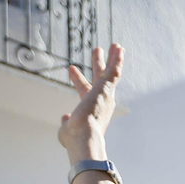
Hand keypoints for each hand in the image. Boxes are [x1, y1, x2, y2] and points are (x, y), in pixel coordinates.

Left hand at [59, 43, 124, 162]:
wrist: (83, 136)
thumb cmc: (75, 138)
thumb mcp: (67, 128)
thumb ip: (67, 121)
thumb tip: (65, 117)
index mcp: (92, 110)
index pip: (84, 90)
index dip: (77, 79)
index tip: (71, 68)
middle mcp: (102, 102)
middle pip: (100, 78)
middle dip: (99, 64)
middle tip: (98, 50)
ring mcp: (105, 94)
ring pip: (111, 73)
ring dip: (113, 59)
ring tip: (115, 45)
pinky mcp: (107, 88)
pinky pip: (114, 71)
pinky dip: (118, 60)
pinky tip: (119, 49)